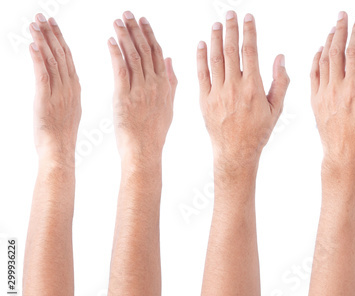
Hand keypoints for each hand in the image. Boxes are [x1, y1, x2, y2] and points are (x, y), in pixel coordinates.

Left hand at [29, 14, 80, 162]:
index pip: (67, 58)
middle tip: (44, 16)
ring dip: (43, 41)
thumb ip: (66, 94)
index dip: (60, 40)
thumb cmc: (62, 138)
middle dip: (51, 34)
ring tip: (36, 24)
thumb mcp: (69, 111)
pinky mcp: (46, 99)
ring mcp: (58, 93)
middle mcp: (69, 87)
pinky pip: (43, 75)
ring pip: (51, 61)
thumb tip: (63, 86)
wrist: (60, 153)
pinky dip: (38, 59)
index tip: (54, 24)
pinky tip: (34, 46)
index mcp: (75, 88)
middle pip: (60, 55)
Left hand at [108, 12, 176, 161]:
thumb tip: (171, 60)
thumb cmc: (154, 133)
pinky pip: (121, 71)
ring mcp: (140, 90)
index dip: (150, 35)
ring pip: (134, 57)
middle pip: (146, 51)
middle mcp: (154, 85)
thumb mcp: (168, 105)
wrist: (144, 151)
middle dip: (137, 30)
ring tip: (117, 21)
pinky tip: (110, 41)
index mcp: (165, 86)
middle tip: (129, 13)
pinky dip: (116, 54)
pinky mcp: (125, 96)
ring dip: (125, 37)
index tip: (143, 20)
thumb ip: (171, 81)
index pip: (158, 54)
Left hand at [196, 11, 289, 167]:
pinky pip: (201, 74)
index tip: (248, 18)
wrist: (235, 152)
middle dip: (231, 29)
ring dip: (216, 39)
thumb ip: (280, 82)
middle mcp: (234, 87)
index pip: (250, 52)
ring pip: (215, 60)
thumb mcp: (277, 108)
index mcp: (253, 88)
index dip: (249, 32)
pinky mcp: (204, 100)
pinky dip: (201, 58)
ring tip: (217, 24)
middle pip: (231, 51)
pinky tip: (202, 44)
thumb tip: (280, 58)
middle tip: (230, 13)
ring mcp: (217, 93)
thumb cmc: (259, 132)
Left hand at [311, 12, 354, 164]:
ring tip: (335, 28)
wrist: (342, 155)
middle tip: (344, 15)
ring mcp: (322, 93)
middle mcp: (335, 88)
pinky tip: (321, 49)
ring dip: (328, 41)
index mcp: (353, 89)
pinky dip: (317, 58)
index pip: (354, 53)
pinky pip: (313, 73)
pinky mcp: (314, 100)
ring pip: (323, 60)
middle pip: (336, 51)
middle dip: (340, 30)